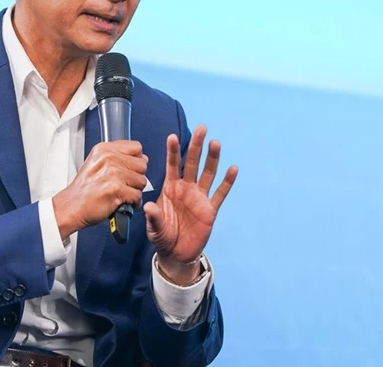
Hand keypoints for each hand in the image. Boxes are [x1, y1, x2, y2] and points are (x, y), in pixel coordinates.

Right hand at [52, 140, 147, 239]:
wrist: (72, 206)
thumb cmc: (84, 188)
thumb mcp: (96, 162)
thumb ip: (117, 156)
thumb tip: (142, 158)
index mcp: (104, 149)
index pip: (136, 147)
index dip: (137, 160)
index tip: (131, 168)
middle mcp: (109, 158)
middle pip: (142, 165)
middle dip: (137, 177)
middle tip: (125, 184)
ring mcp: (114, 174)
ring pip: (142, 181)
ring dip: (135, 191)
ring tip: (123, 193)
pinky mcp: (117, 190)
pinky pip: (137, 196)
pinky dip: (133, 203)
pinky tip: (123, 202)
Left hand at [144, 125, 238, 284]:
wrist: (176, 253)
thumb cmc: (162, 236)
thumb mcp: (154, 228)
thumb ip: (154, 217)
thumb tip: (149, 206)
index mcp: (170, 188)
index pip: (172, 165)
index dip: (173, 152)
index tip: (172, 136)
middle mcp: (186, 188)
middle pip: (193, 163)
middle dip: (196, 146)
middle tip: (201, 128)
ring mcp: (199, 197)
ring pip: (208, 174)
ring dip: (212, 159)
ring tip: (216, 143)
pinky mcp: (210, 210)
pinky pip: (220, 194)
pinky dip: (227, 182)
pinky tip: (233, 168)